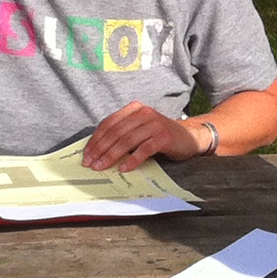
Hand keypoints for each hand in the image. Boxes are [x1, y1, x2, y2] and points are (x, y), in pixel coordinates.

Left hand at [81, 102, 200, 170]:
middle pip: (116, 132)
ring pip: (127, 140)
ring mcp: (154, 124)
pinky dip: (132, 160)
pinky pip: (144, 149)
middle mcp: (144, 113)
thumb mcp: (140, 130)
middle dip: (100, 149)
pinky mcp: (163, 137)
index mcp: (134, 109)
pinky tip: (123, 168)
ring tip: (102, 167)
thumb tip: (98, 151)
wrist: (190, 138)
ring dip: (112, 156)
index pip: (109, 123)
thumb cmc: (160, 136)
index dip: (96, 139)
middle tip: (90, 163)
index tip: (86, 154)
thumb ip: (123, 134)